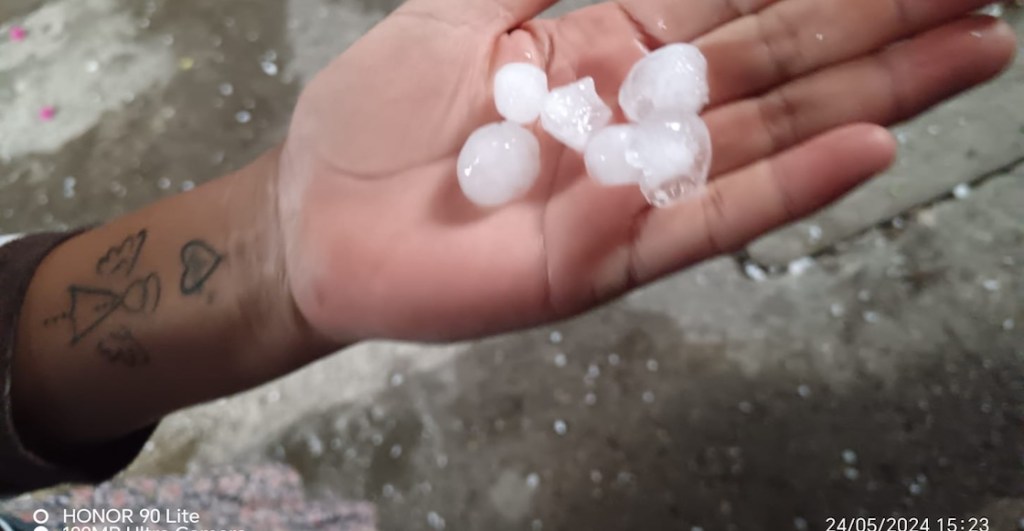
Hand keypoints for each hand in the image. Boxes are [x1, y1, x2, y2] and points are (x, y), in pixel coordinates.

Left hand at [278, 0, 1014, 342]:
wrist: (315, 217)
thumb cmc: (376, 118)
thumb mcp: (458, 9)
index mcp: (608, 47)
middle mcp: (638, 117)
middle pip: (781, 62)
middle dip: (883, 24)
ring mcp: (630, 189)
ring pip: (770, 135)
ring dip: (872, 95)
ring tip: (971, 52)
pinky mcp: (607, 258)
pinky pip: (708, 218)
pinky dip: (788, 187)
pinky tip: (869, 150)